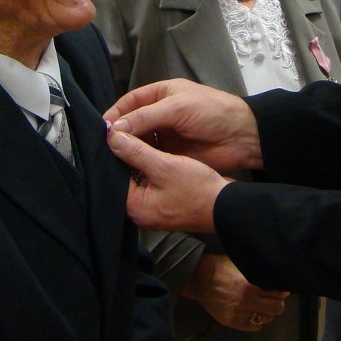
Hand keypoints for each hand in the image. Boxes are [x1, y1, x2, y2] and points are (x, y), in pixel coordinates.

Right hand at [105, 79, 262, 173]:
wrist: (242, 137)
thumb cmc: (212, 112)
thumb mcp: (177, 108)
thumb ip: (146, 117)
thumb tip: (115, 128)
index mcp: (160, 95)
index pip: (130, 102)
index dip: (115, 114)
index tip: (99, 128)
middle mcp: (159, 114)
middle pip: (131, 124)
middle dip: (117, 134)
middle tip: (100, 148)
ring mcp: (164, 136)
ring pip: (138, 142)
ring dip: (125, 150)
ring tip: (109, 161)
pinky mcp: (170, 155)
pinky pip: (149, 158)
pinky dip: (138, 162)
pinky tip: (126, 170)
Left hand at [108, 128, 223, 232]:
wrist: (227, 206)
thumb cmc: (197, 189)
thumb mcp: (165, 166)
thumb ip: (137, 151)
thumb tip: (113, 137)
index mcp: (134, 207)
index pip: (114, 175)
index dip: (114, 152)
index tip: (114, 132)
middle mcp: (139, 210)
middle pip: (125, 177)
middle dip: (126, 155)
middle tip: (125, 130)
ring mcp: (153, 207)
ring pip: (139, 177)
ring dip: (140, 158)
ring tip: (138, 134)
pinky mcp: (165, 202)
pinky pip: (152, 181)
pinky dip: (152, 166)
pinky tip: (154, 148)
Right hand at [183, 253, 288, 330]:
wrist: (199, 279)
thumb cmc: (221, 267)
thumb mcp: (242, 264)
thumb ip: (259, 272)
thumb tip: (277, 278)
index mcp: (251, 285)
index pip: (278, 293)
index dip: (282, 291)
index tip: (281, 289)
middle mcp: (247, 301)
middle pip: (277, 308)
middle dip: (277, 302)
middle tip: (273, 298)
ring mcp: (240, 314)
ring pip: (267, 318)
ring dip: (266, 311)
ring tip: (260, 305)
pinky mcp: (233, 322)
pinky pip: (255, 327)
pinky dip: (256, 320)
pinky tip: (252, 312)